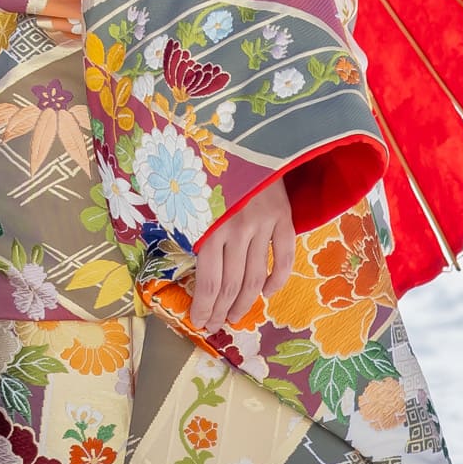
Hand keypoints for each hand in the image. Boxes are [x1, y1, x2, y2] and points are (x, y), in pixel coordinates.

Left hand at [190, 176, 295, 333]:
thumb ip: (186, 226)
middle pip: (231, 284)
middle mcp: (236, 229)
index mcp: (208, 225)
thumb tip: (177, 259)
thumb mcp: (186, 194)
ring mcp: (263, 225)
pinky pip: (284, 258)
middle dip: (221, 310)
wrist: (247, 137)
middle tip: (215, 326)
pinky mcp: (284, 218)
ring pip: (256, 277)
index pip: (208, 280)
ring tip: (235, 317)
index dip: (204, 307)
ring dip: (245, 302)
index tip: (200, 323)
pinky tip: (267, 293)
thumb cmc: (206, 167)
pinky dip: (278, 279)